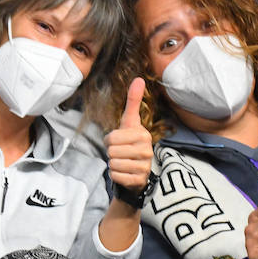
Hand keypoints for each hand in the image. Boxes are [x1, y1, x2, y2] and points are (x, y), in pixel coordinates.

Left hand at [106, 78, 152, 193]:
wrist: (136, 172)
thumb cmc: (129, 144)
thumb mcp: (129, 123)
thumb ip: (133, 101)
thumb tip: (139, 78)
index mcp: (143, 134)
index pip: (112, 137)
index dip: (109, 140)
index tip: (118, 142)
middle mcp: (147, 150)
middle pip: (112, 151)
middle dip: (111, 153)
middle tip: (120, 154)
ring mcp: (145, 166)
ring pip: (113, 163)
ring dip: (113, 164)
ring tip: (122, 162)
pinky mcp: (139, 180)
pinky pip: (116, 175)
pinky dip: (115, 175)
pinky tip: (124, 173)